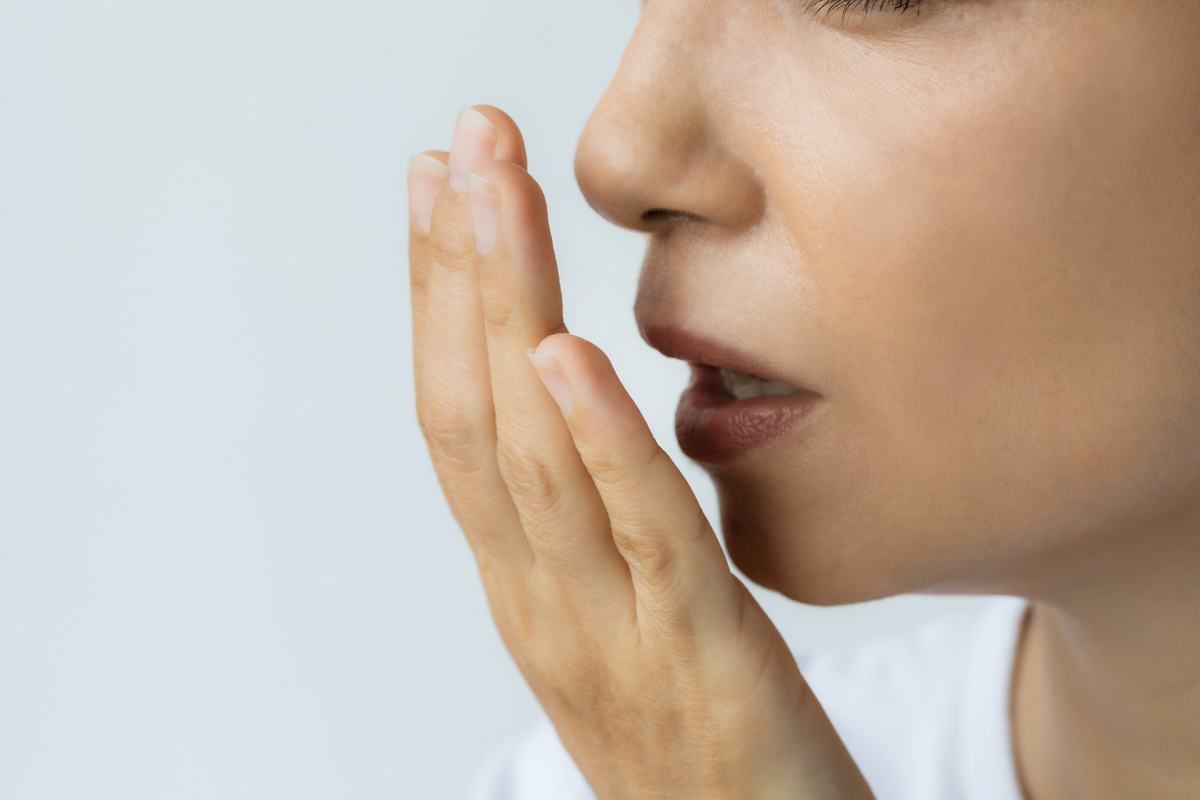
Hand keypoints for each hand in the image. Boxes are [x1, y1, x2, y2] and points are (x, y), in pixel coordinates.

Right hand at [408, 104, 874, 799]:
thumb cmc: (699, 748)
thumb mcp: (628, 622)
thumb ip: (600, 527)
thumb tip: (591, 414)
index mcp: (528, 584)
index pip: (462, 419)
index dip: (436, 300)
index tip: (437, 191)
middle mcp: (541, 599)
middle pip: (476, 412)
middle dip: (458, 270)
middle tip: (456, 145)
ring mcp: (604, 630)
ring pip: (533, 453)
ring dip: (505, 311)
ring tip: (493, 194)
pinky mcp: (694, 654)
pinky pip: (639, 532)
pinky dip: (597, 440)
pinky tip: (568, 352)